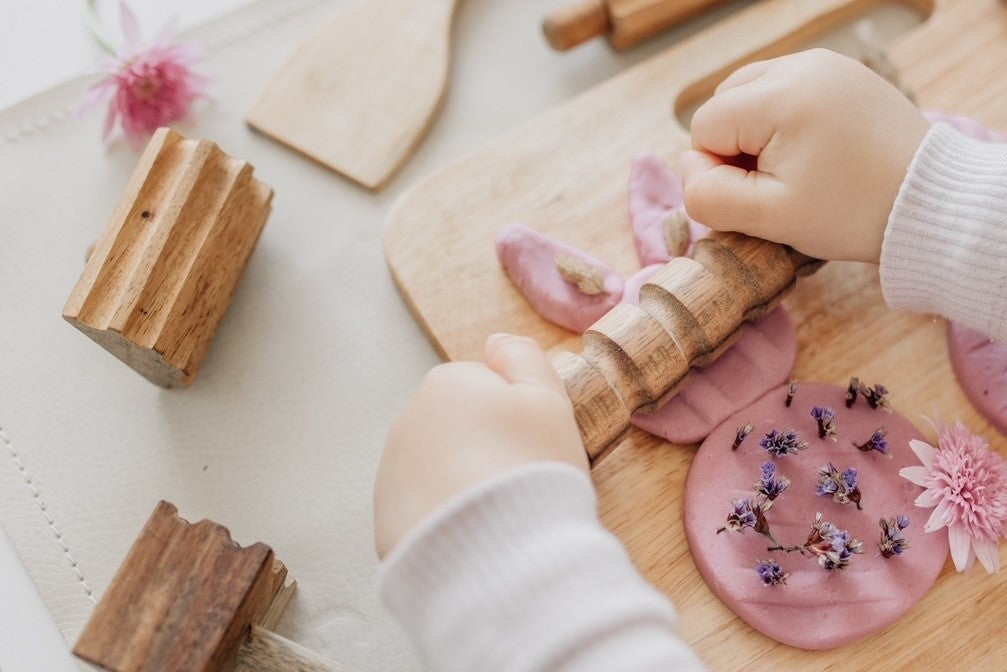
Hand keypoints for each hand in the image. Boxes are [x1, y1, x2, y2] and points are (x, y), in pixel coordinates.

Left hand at [374, 334, 587, 558]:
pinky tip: (475, 536)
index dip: (517, 417)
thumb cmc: (529, 470)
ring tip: (497, 512)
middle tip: (519, 479)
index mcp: (447, 383)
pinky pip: (425, 510)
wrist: (495, 555)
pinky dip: (446, 519)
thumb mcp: (548, 399)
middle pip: (459, 428)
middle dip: (486, 448)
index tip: (532, 444)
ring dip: (464, 483)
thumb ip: (524, 358)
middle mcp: (409, 420)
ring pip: (440, 469)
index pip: (487, 389)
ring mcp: (392, 471)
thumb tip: (496, 341)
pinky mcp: (386, 520)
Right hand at [680, 48, 928, 263]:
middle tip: (776, 186)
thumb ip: (708, 196)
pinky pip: (786, 91)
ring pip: (752, 94)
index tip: (760, 197)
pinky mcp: (844, 75)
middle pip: (725, 104)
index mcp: (781, 95)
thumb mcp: (768, 217)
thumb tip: (690, 170)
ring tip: (793, 170)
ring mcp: (827, 65)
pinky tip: (812, 153)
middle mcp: (802, 65)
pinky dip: (784, 122)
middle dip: (734, 148)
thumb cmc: (850, 213)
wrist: (930, 204)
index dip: (716, 170)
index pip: (704, 127)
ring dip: (756, 135)